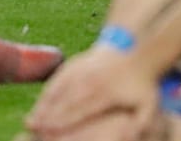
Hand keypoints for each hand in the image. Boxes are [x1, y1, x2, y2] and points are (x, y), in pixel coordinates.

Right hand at [23, 47, 158, 140]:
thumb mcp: (149, 104)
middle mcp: (91, 79)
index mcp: (106, 92)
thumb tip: (130, 138)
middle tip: (34, 130)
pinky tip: (40, 104)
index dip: (63, 122)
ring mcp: (82, 69)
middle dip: (48, 117)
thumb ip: (141, 124)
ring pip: (58, 89)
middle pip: (65, 101)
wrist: (137, 49)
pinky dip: (47, 92)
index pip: (80, 110)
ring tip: (31, 121)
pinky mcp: (77, 63)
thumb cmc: (142, 82)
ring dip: (43, 105)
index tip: (50, 133)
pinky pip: (58, 79)